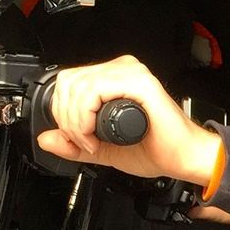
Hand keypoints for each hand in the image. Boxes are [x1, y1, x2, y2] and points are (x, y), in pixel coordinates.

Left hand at [37, 55, 223, 189]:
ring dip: (76, 122)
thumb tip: (46, 139)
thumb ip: (74, 143)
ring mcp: (131, 73)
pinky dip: (86, 117)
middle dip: (66, 119)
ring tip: (91, 142)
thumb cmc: (157, 150)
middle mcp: (121, 70)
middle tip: (83, 142)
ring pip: (77, 86)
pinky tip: (97, 135)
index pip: (67, 82)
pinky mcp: (139, 83)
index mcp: (113, 79)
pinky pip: (94, 90)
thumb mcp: (103, 149)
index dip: (62, 114)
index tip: (78, 139)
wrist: (183, 159)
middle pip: (67, 82)